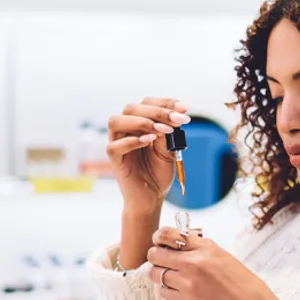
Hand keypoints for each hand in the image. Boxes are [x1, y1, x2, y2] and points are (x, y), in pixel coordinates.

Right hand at [107, 97, 191, 213]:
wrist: (152, 197)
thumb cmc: (158, 172)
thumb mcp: (169, 149)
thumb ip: (169, 132)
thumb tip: (176, 114)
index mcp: (139, 124)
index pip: (147, 103)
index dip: (165, 103)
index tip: (184, 108)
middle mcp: (126, 130)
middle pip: (131, 108)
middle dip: (157, 111)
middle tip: (176, 120)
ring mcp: (117, 143)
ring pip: (116, 121)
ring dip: (141, 122)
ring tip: (161, 130)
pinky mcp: (114, 159)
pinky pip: (115, 146)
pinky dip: (132, 141)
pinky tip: (149, 141)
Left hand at [146, 227, 299, 299]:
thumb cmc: (243, 284)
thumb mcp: (223, 257)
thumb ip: (200, 249)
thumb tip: (176, 244)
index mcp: (205, 247)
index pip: (167, 234)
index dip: (158, 238)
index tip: (158, 242)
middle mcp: (194, 262)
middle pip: (155, 254)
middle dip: (155, 257)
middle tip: (161, 261)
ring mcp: (188, 283)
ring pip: (155, 274)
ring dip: (159, 274)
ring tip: (171, 277)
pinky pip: (162, 292)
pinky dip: (166, 290)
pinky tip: (177, 290)